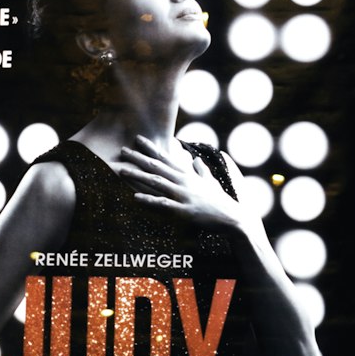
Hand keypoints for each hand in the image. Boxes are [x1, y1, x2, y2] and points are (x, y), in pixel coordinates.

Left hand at [118, 135, 242, 231]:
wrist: (232, 217)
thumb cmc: (220, 200)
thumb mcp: (210, 181)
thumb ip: (201, 170)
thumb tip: (196, 159)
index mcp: (187, 174)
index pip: (165, 157)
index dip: (150, 148)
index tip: (137, 139)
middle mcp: (183, 181)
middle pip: (156, 167)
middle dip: (138, 158)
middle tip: (122, 150)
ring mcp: (183, 195)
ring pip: (156, 182)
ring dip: (138, 176)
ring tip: (122, 170)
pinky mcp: (184, 210)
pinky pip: (163, 204)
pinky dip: (149, 200)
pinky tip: (135, 197)